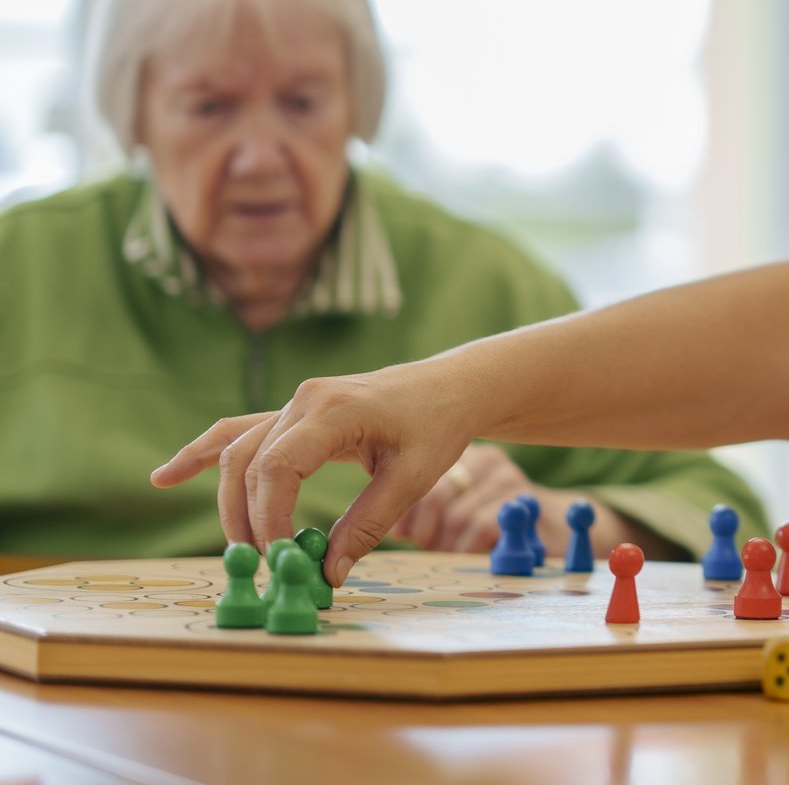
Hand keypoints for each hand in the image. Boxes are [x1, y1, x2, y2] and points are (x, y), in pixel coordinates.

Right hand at [150, 362, 482, 584]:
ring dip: (229, 501)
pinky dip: (204, 453)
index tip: (279, 558)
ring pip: (239, 451)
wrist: (449, 388)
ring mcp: (296, 403)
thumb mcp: (413, 479)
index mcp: (335, 410)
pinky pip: (241, 432)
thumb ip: (367, 526)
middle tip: (263, 565)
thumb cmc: (436, 427)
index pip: (278, 467)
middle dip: (246, 518)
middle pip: (248, 462)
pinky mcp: (294, 414)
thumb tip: (327, 575)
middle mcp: (305, 400)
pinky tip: (166, 476)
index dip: (268, 517)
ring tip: (237, 547)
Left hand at [393, 444, 541, 553]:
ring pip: (456, 515)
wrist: (549, 529)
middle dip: (425, 531)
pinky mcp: (524, 499)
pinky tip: (467, 555)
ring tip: (449, 552)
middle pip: (433, 494)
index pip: (414, 475)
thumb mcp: (450, 512)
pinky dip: (467, 548)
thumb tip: (386, 528)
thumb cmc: (489, 522)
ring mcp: (506, 476)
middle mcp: (483, 457)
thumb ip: (420, 512)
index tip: (404, 535)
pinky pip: (482, 526)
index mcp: (460, 453)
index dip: (405, 511)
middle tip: (427, 547)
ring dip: (446, 545)